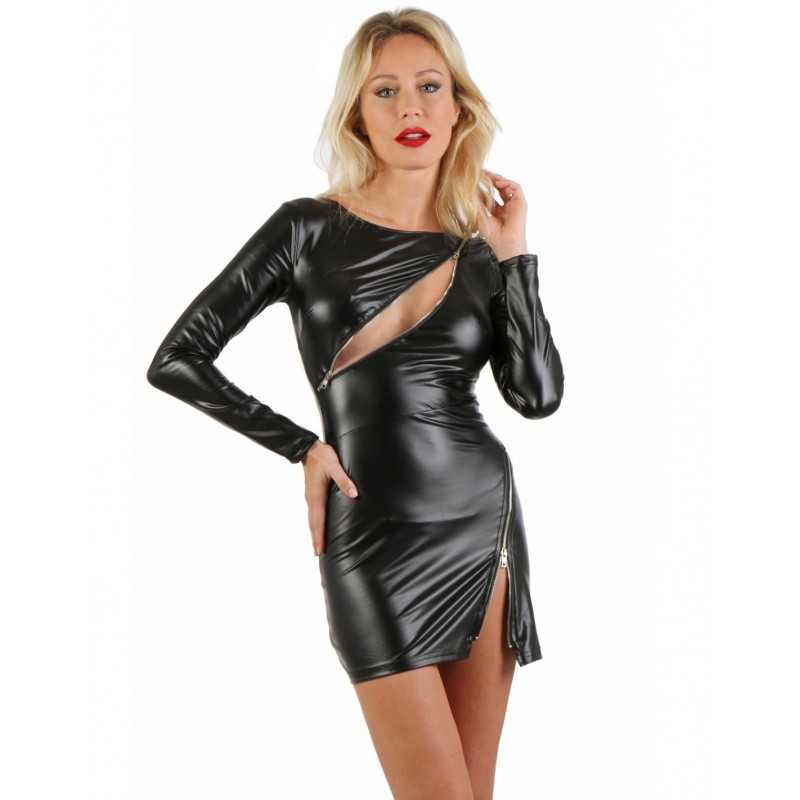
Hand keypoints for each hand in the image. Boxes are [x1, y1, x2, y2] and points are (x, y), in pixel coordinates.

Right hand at [301, 439, 358, 556]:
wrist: (308, 447)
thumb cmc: (322, 456)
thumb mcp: (335, 466)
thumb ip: (344, 480)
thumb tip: (354, 494)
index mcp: (316, 496)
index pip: (317, 521)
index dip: (319, 537)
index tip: (319, 551)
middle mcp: (311, 499)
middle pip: (313, 524)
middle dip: (316, 539)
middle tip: (319, 554)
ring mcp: (310, 497)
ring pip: (312, 519)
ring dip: (315, 532)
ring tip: (319, 544)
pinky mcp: (312, 494)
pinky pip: (314, 513)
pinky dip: (316, 523)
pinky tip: (320, 525)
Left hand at [477, 170, 528, 261]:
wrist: (505, 244)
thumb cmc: (493, 236)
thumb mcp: (480, 216)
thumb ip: (476, 204)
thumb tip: (469, 191)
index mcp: (497, 211)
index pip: (491, 194)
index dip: (484, 186)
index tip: (475, 179)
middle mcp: (506, 207)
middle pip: (499, 188)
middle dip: (491, 179)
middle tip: (481, 173)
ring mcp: (514, 204)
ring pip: (507, 186)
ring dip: (498, 179)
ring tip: (489, 176)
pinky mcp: (521, 203)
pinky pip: (516, 188)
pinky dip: (507, 183)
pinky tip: (498, 183)